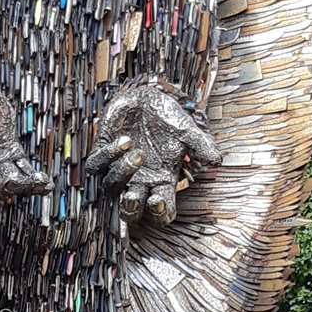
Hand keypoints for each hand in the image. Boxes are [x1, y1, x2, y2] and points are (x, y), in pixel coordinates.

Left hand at [85, 80, 220, 224]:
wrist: (148, 97)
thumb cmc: (168, 118)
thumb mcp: (188, 131)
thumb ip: (201, 146)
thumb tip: (215, 161)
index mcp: (161, 182)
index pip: (161, 212)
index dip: (159, 214)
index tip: (158, 200)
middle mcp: (140, 181)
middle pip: (129, 211)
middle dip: (129, 209)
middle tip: (132, 197)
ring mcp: (119, 169)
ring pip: (110, 187)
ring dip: (123, 173)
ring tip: (138, 153)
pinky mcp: (103, 153)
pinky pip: (96, 165)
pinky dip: (108, 155)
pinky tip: (125, 141)